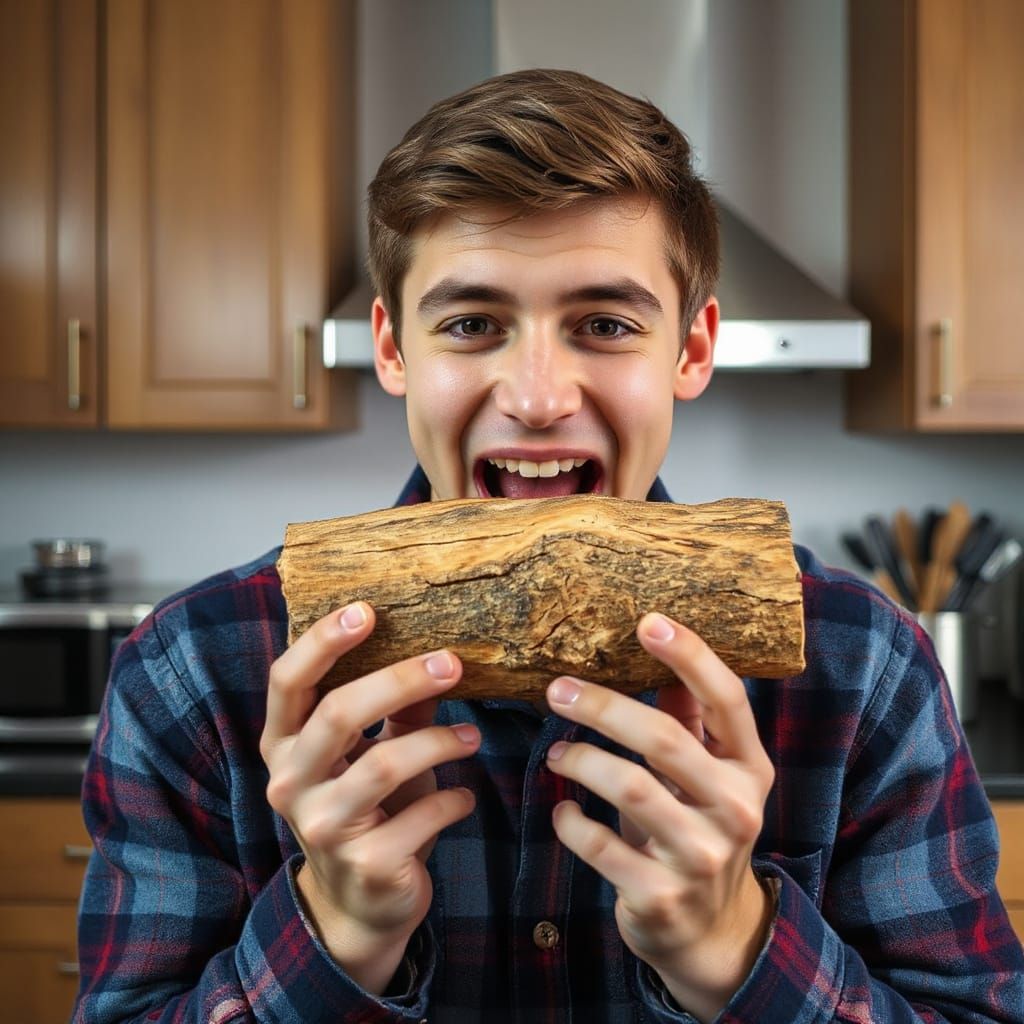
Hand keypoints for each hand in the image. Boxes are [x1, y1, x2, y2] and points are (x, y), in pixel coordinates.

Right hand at [259, 602, 479, 992]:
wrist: (361, 902)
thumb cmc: (369, 809)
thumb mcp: (375, 752)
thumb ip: (397, 708)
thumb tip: (437, 649)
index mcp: (284, 744)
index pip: (286, 681)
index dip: (322, 641)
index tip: (366, 609)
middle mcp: (290, 782)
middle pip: (338, 712)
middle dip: (401, 680)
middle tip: (452, 663)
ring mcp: (322, 826)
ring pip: (384, 764)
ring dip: (441, 742)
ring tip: (473, 734)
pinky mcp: (363, 862)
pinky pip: (422, 815)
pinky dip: (454, 801)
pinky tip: (465, 799)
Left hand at [543, 612, 774, 1022]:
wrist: (711, 935)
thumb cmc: (700, 831)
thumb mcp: (709, 777)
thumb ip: (689, 720)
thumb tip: (659, 645)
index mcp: (750, 769)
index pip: (727, 701)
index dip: (691, 657)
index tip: (648, 621)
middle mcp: (735, 809)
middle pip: (663, 739)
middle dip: (602, 706)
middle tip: (558, 689)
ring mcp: (700, 856)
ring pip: (629, 788)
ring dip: (580, 760)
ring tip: (556, 752)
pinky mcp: (660, 895)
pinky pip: (599, 845)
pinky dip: (569, 822)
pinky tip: (561, 810)